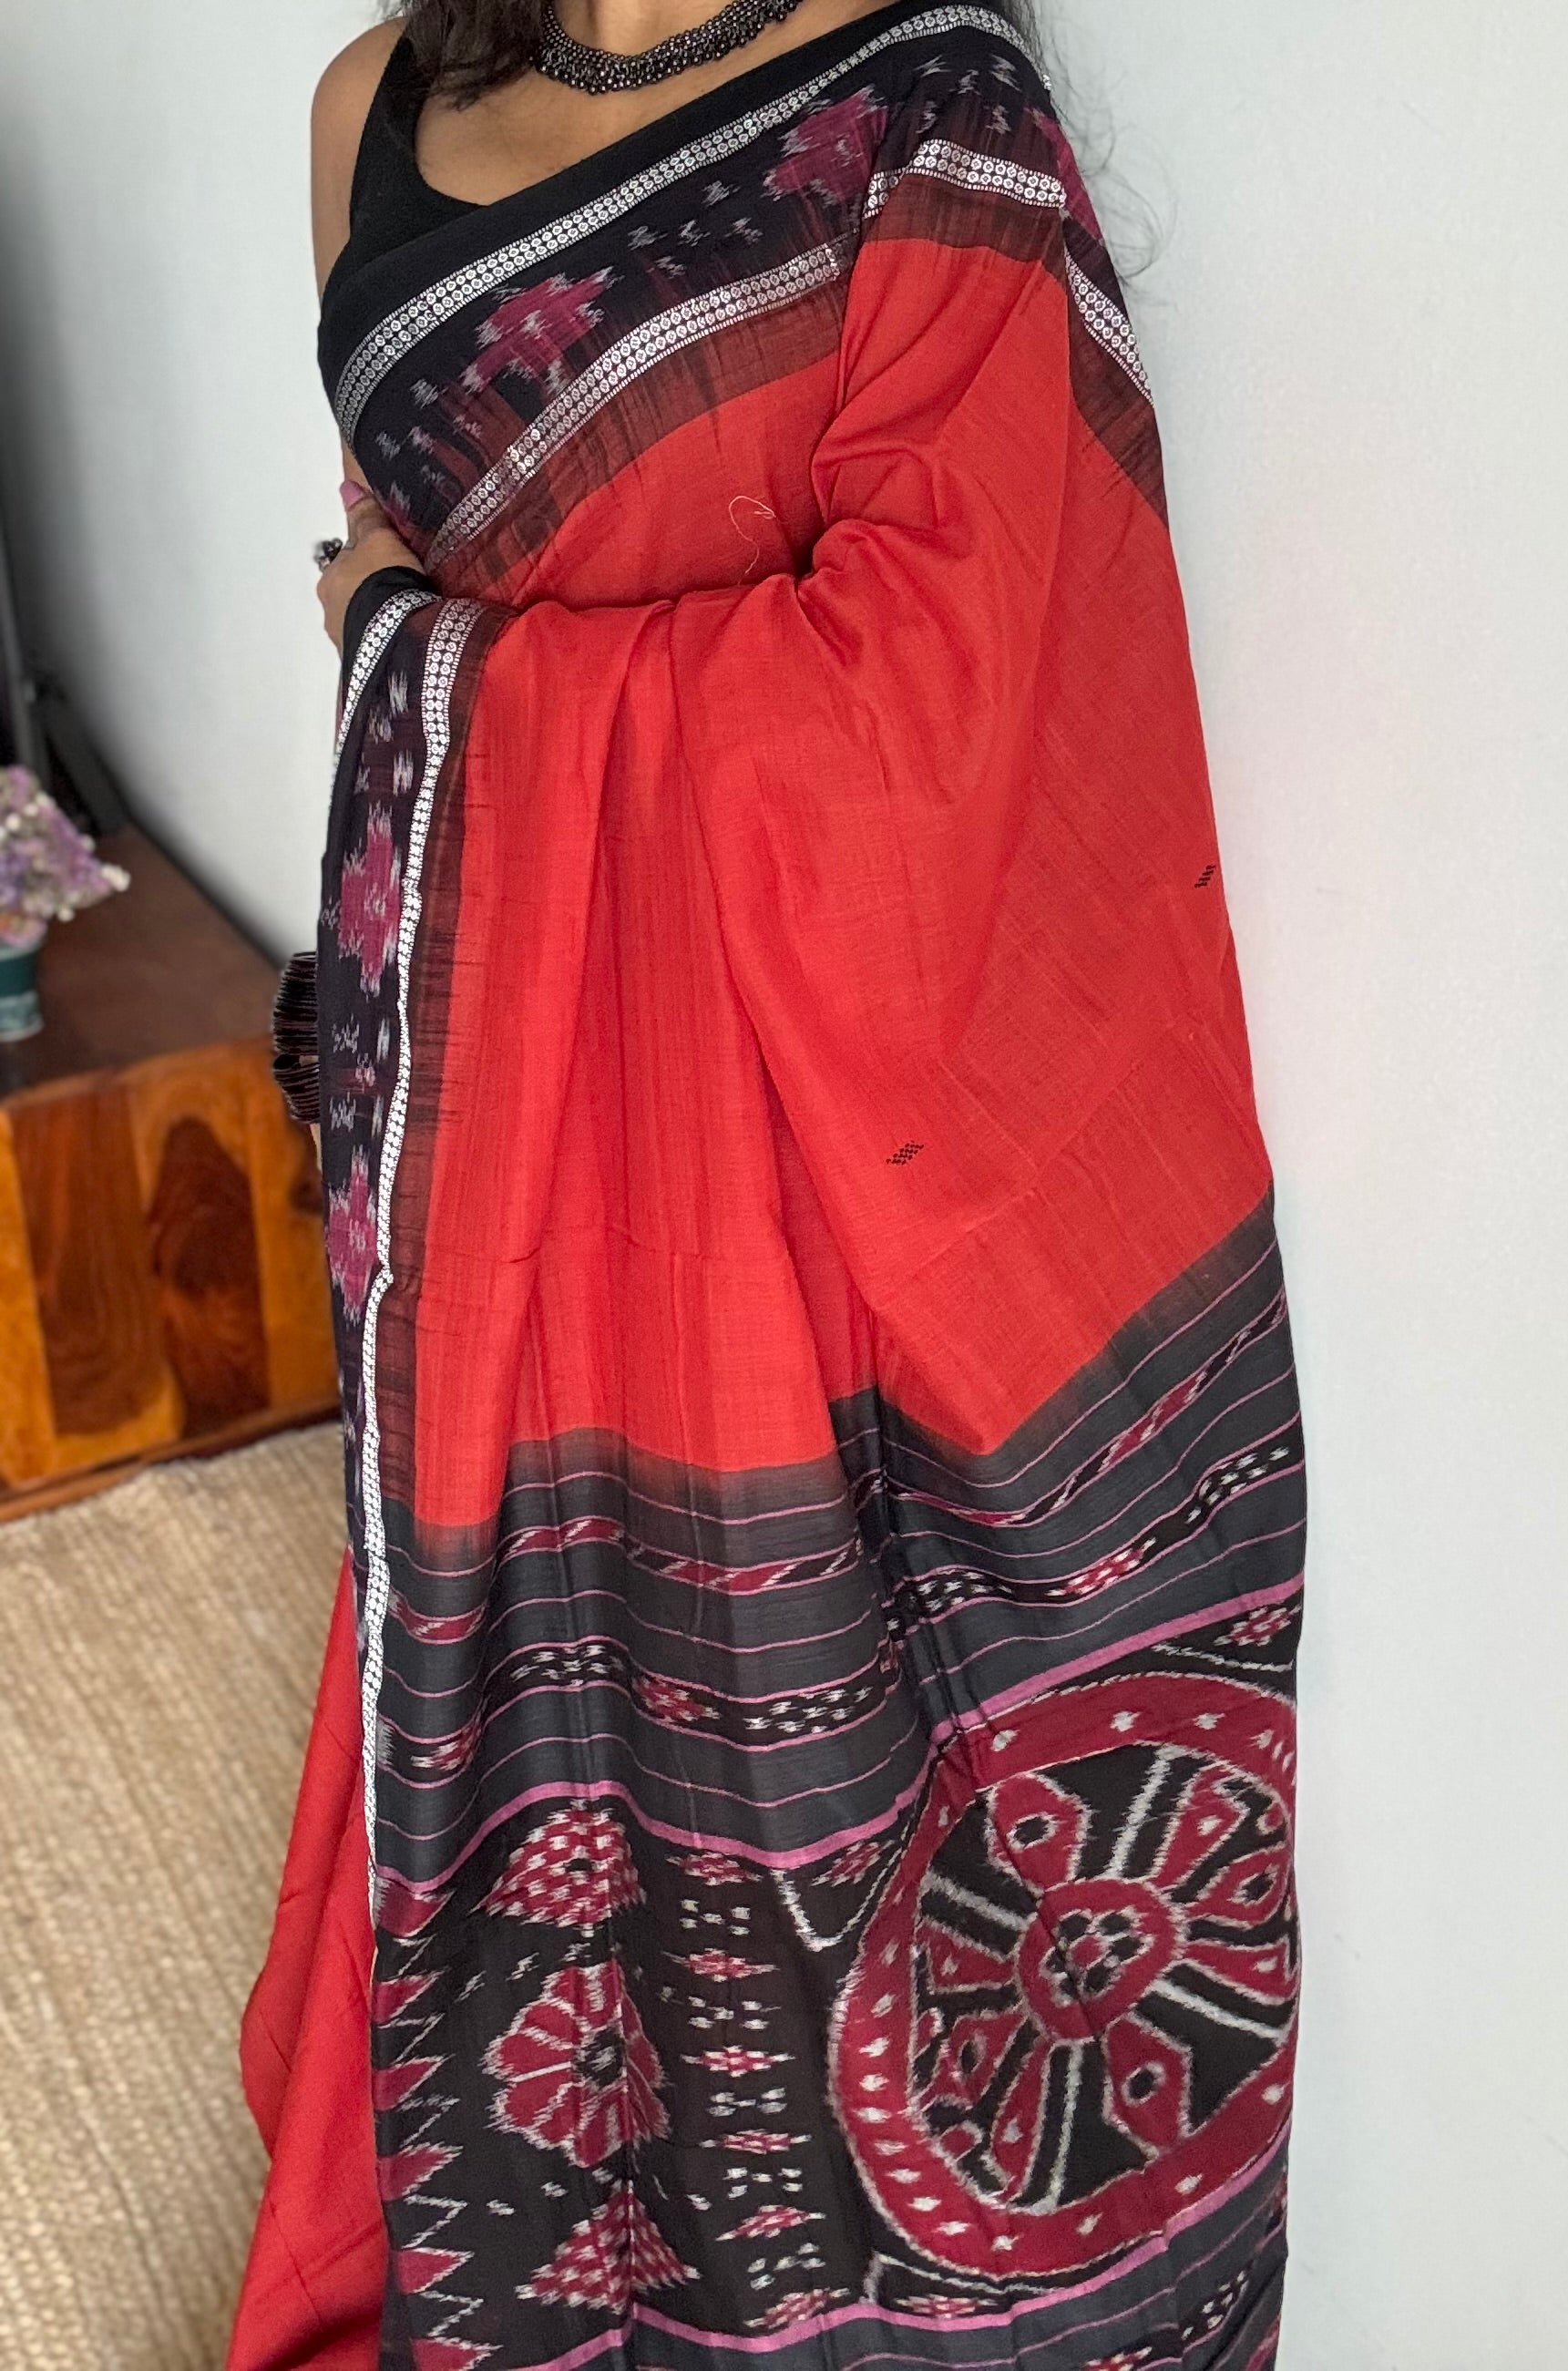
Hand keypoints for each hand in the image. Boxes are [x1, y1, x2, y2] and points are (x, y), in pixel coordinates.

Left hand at [317, 482, 420, 652]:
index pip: (347, 562)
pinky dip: (386, 640)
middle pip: (352, 594)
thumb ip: (366, 515)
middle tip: (400, 588)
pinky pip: (374, 646)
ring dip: (378, 619)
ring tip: (407, 616)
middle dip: (371, 591)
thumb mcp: (380, 539)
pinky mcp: (363, 663)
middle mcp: (331, 612)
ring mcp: (345, 641)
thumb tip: (347, 488)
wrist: (398, 636)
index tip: (390, 559)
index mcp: (329, 580)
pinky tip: (404, 637)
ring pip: (362, 622)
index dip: (370, 558)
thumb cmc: (384, 585)